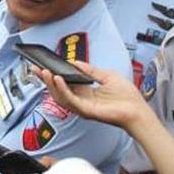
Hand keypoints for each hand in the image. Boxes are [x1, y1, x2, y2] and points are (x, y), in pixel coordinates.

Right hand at [34, 62, 153, 129]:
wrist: (137, 110)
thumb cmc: (126, 96)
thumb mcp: (107, 75)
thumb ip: (90, 70)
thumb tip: (74, 62)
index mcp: (85, 92)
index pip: (64, 83)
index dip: (52, 75)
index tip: (42, 66)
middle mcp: (81, 100)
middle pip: (58, 90)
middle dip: (45, 79)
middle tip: (35, 68)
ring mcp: (82, 107)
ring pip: (60, 96)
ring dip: (51, 84)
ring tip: (45, 72)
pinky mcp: (86, 111)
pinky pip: (70, 100)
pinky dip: (62, 89)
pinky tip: (58, 79)